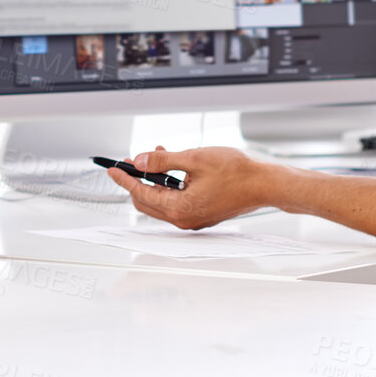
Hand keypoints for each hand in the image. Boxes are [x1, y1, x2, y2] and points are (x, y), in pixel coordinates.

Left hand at [104, 145, 277, 229]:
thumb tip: (140, 161)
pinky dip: (168, 186)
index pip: (141, 193)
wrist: (263, 184)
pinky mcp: (200, 215)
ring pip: (161, 201)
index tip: (113, 169)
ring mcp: (193, 219)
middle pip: (147, 202)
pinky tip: (173, 167)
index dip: (125, 179)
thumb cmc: (236, 173)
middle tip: (134, 161)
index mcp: (179, 208)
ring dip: (155, 181)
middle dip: (138, 180)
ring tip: (157, 157)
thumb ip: (162, 162)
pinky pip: (175, 201)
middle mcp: (184, 219)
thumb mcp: (193, 159)